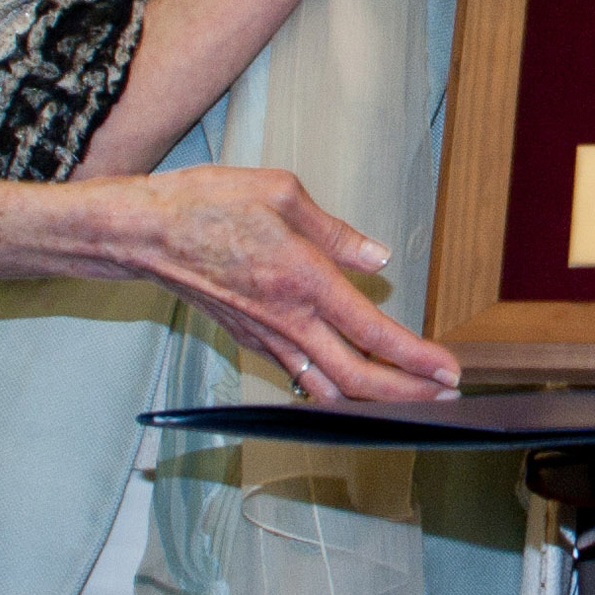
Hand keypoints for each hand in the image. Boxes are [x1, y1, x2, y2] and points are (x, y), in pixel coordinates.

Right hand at [85, 165, 460, 401]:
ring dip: (374, 401)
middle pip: (356, 382)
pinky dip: (334, 390)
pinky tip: (354, 384)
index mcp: (303, 281)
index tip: (449, 371)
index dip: (416, 360)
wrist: (145, 233)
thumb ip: (336, 232)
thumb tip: (378, 258)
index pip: (373, 334)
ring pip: (327, 390)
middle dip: (408, 397)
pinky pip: (300, 377)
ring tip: (411, 399)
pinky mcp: (249, 341)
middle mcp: (287, 321)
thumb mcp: (281, 193)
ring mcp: (265, 338)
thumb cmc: (208, 203)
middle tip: (446, 399)